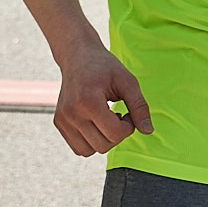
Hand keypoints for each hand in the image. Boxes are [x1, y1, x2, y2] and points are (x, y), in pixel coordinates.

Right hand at [52, 41, 153, 156]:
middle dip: (117, 134)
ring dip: (103, 140)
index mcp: (88, 101)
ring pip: (89, 151)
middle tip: (118, 115)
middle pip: (102, 145)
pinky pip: (78, 148)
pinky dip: (90, 142)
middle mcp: (71, 113)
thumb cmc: (105, 66)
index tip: (127, 113)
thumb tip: (148, 131)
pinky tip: (96, 123)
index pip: (114, 133)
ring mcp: (62, 119)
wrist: (78, 55)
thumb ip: (139, 106)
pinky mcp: (59, 123)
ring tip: (106, 119)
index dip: (128, 127)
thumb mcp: (127, 81)